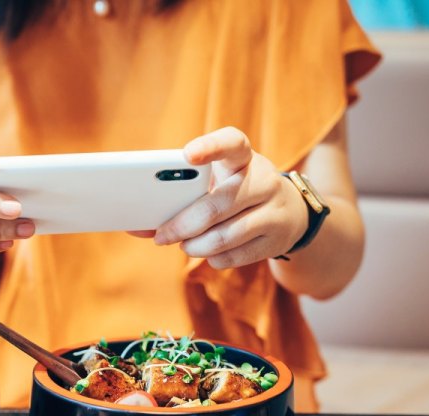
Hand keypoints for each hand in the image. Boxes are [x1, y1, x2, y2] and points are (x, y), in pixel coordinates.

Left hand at [152, 127, 308, 267]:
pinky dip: (213, 258)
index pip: (231, 143)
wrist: (290, 211)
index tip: (187, 154)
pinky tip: (207, 252)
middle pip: (217, 206)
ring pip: (224, 236)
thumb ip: (183, 196)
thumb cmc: (237, 191)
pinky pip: (235, 256)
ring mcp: (275, 212)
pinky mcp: (276, 241)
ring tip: (184, 245)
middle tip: (162, 236)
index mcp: (244, 157)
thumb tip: (138, 227)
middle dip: (182, 225)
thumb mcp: (218, 181)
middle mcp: (264, 180)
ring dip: (195, 246)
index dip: (210, 146)